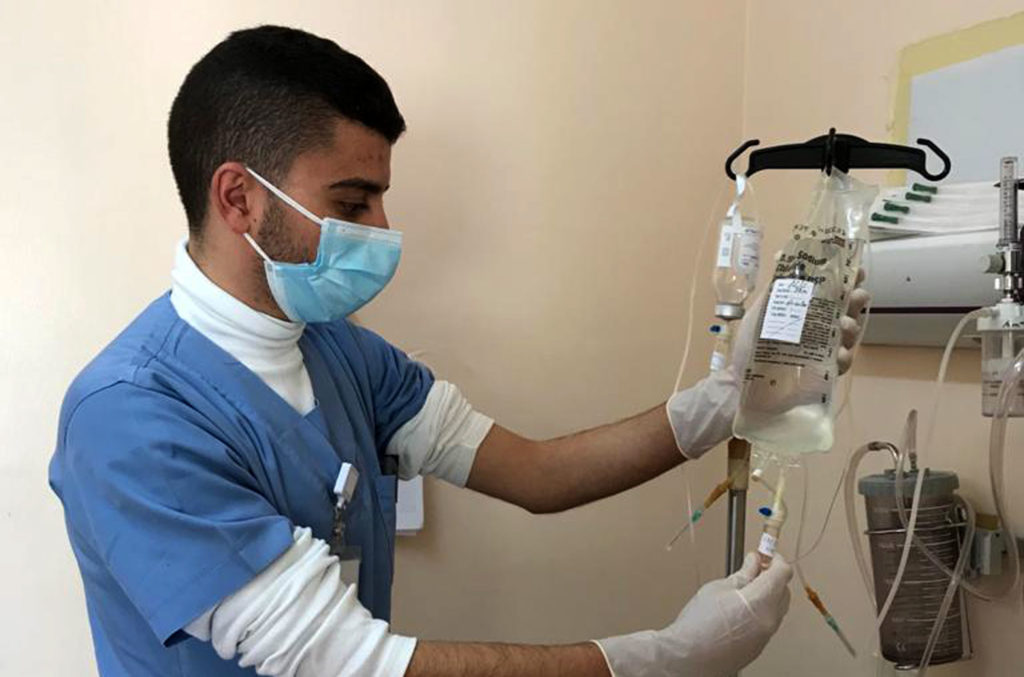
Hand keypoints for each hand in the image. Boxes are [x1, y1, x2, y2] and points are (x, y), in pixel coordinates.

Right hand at [596, 553, 792, 676]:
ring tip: (745, 588)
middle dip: (773, 576)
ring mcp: (766, 635)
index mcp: (760, 601)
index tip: (766, 554)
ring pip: (778, 608)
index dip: (776, 560)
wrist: (689, 656)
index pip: (783, 573)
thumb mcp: (718, 588)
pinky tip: (741, 607)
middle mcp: (769, 620)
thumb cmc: (698, 623)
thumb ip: (742, 574)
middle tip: (754, 567)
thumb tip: (754, 562)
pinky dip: (762, 610)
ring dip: (768, 594)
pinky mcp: (759, 646)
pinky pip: (768, 622)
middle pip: (784, 591)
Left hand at [665, 271, 869, 458]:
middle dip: (857, 300)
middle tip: (855, 295)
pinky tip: (838, 353)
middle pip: (849, 309)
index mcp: (807, 310)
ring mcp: (823, 351)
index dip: (848, 278)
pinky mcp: (823, 374)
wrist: (739, 384)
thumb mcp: (761, 311)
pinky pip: (840, 363)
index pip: (835, 290)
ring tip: (844, 324)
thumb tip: (784, 251)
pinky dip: (842, 357)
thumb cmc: (750, 346)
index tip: (856, 269)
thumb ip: (777, 285)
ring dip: (852, 326)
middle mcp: (819, 328)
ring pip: (849, 335)